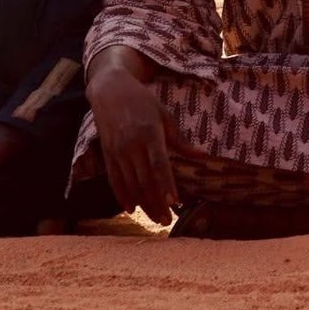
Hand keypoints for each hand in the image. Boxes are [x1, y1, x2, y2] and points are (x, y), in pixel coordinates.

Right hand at [86, 63, 179, 225]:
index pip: (159, 165)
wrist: (109, 89)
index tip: (175, 203)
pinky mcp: (106, 154)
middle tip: (167, 221)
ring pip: (130, 184)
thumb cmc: (142, 101)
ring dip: (142, 204)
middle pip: (144, 180)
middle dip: (156, 203)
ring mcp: (117, 150)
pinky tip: (131, 208)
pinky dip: (122, 196)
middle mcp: (131, 144)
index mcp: (149, 133)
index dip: (166, 186)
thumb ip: (180, 140)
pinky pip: (114, 179)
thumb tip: (202, 156)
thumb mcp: (164, 115)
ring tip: (154, 219)